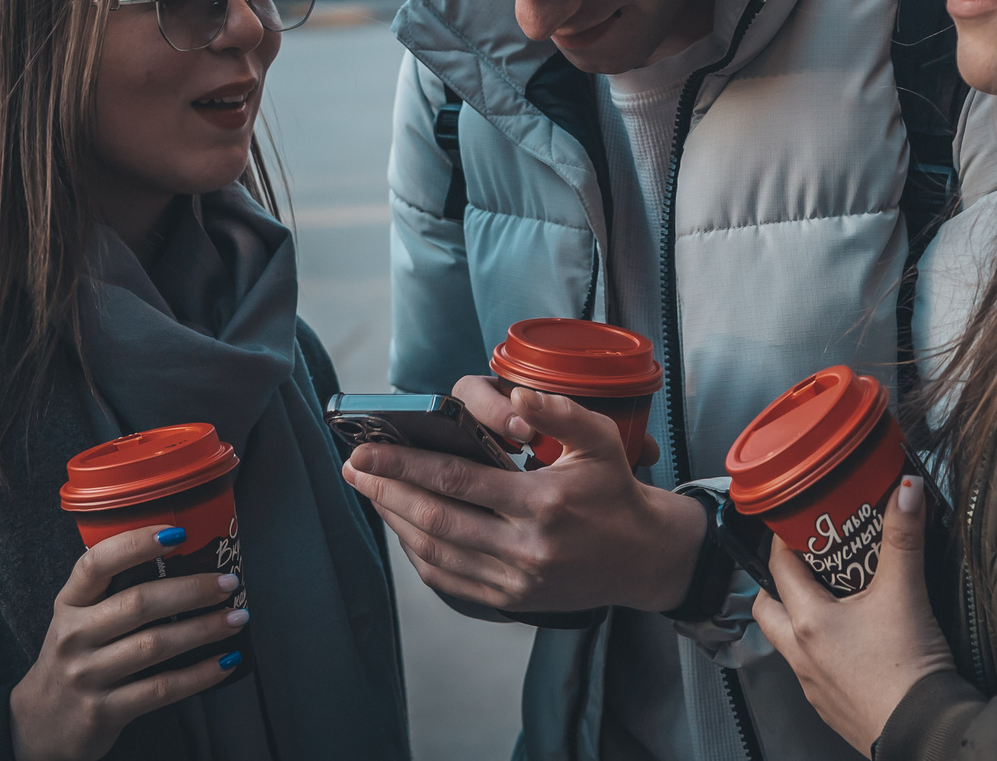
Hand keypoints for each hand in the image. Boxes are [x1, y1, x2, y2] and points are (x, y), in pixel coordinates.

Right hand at [8, 526, 249, 760]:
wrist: (41, 723)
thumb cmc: (75, 658)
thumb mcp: (79, 618)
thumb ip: (114, 592)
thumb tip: (183, 560)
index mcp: (69, 603)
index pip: (96, 563)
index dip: (136, 543)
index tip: (178, 533)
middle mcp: (74, 636)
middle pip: (138, 603)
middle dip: (191, 589)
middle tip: (227, 582)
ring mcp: (87, 675)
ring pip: (154, 645)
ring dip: (203, 629)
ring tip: (236, 618)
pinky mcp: (105, 711)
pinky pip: (160, 689)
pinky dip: (198, 675)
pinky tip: (225, 662)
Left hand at [342, 384, 704, 612]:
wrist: (642, 556)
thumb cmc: (615, 488)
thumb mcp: (600, 437)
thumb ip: (557, 411)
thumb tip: (515, 396)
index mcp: (543, 503)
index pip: (456, 481)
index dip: (403, 465)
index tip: (365, 450)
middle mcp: (525, 548)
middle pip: (435, 519)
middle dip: (385, 492)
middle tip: (354, 468)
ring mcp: (516, 581)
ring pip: (436, 552)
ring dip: (396, 521)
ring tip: (373, 493)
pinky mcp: (512, 601)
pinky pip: (449, 580)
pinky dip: (419, 554)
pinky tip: (405, 528)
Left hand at [753, 476, 956, 755]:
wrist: (924, 732)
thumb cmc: (907, 670)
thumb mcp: (905, 592)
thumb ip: (904, 536)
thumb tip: (906, 488)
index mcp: (808, 621)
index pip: (778, 568)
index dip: (784, 541)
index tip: (796, 524)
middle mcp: (801, 654)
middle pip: (768, 610)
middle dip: (778, 585)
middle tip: (803, 564)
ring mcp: (813, 684)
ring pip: (788, 644)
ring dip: (799, 620)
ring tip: (829, 600)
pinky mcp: (830, 706)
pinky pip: (812, 672)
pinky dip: (821, 653)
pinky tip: (850, 645)